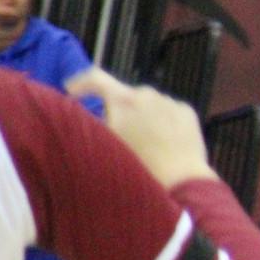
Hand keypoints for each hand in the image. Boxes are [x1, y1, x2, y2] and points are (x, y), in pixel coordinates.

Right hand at [66, 70, 213, 189]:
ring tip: (143, 142)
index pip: (95, 78)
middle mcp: (148, 93)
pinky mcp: (188, 113)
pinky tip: (163, 143)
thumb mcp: (103, 143)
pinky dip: (162, 122)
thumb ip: (90, 122)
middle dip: (116, 108)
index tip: (71, 91)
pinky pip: (168, 112)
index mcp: (123, 99)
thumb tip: (81, 112)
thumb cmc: (136, 166)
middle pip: (125, 96)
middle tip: (115, 130)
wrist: (181, 181)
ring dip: (141, 116)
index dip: (80, 82)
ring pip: (148, 104)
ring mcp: (171, 102)